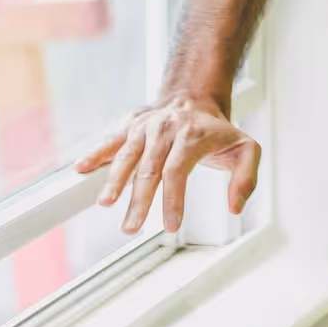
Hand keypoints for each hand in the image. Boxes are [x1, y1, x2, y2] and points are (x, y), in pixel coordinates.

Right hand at [74, 94, 261, 235]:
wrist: (194, 97)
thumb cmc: (218, 131)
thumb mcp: (246, 149)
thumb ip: (246, 178)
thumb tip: (235, 207)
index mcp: (192, 137)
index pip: (177, 171)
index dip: (172, 200)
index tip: (170, 226)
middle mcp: (165, 131)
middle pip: (148, 169)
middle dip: (139, 201)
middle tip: (131, 229)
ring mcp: (145, 128)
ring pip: (127, 155)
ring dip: (114, 180)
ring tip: (106, 203)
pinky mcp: (130, 128)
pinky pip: (111, 142)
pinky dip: (96, 154)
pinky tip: (80, 168)